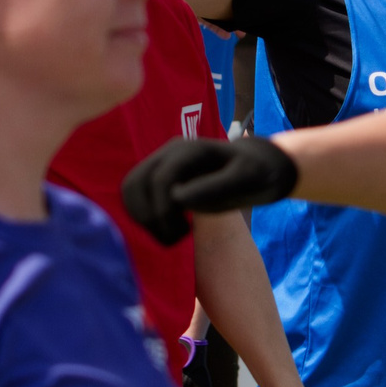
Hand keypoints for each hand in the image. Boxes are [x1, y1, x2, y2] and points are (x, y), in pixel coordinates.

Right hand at [125, 137, 299, 244]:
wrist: (256, 166)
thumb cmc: (256, 173)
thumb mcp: (246, 181)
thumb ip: (216, 188)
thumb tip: (178, 198)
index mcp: (189, 150)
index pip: (160, 180)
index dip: (165, 211)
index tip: (186, 232)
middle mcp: (169, 152)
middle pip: (134, 184)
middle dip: (150, 217)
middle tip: (178, 236)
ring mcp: (160, 162)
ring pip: (129, 191)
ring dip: (143, 219)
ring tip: (173, 234)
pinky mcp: (156, 175)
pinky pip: (134, 196)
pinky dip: (143, 217)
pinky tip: (169, 228)